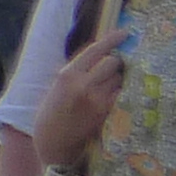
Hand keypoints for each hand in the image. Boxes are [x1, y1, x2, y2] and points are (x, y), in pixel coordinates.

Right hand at [31, 27, 128, 170]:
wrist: (53, 142)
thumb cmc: (51, 113)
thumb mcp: (57, 86)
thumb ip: (76, 71)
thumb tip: (98, 55)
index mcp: (67, 74)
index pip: (96, 50)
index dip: (112, 39)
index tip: (124, 33)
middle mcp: (83, 85)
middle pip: (112, 63)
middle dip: (116, 62)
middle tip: (114, 66)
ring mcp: (97, 100)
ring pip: (119, 79)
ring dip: (118, 79)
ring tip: (109, 84)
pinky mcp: (106, 114)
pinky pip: (121, 95)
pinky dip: (120, 92)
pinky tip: (114, 95)